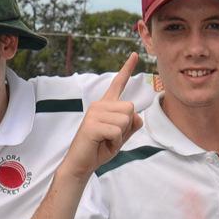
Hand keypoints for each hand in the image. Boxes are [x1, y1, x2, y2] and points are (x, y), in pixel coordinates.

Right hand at [66, 55, 143, 177]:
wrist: (81, 163)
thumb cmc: (100, 148)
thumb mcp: (121, 136)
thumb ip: (131, 125)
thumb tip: (137, 116)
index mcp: (106, 105)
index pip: (118, 84)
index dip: (127, 69)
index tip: (134, 54)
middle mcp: (99, 105)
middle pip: (130, 107)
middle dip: (127, 126)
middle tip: (111, 136)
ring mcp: (94, 113)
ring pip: (125, 119)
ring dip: (120, 135)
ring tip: (106, 139)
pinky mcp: (92, 125)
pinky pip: (117, 131)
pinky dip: (114, 142)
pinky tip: (103, 143)